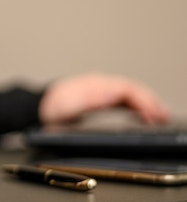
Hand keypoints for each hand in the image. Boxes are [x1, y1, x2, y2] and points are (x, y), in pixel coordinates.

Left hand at [39, 73, 169, 124]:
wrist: (38, 106)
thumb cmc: (52, 106)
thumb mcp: (68, 105)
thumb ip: (91, 100)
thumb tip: (114, 95)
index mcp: (95, 85)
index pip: (126, 89)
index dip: (143, 100)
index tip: (154, 113)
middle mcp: (100, 85)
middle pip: (132, 89)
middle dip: (150, 102)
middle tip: (164, 116)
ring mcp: (101, 91)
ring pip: (130, 93)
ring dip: (146, 103)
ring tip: (160, 116)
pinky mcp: (100, 98)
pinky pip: (123, 98)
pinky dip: (137, 105)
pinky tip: (144, 114)